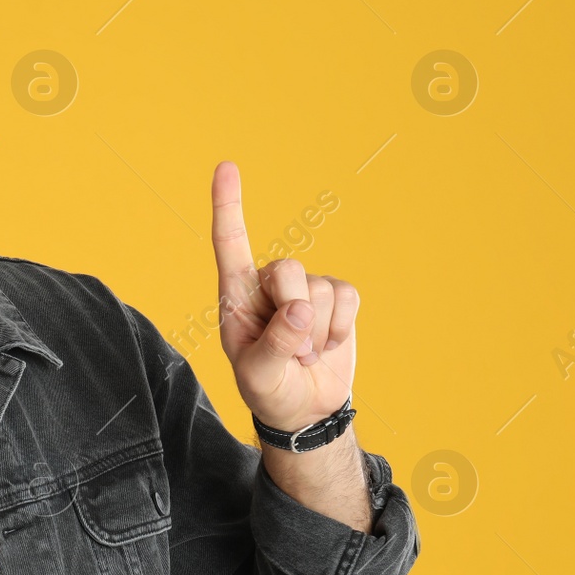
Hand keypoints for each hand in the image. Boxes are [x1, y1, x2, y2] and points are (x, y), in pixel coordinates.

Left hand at [210, 161, 356, 431]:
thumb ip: (274, 344)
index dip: (228, 204)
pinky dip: (340, 329)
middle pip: (289, 269)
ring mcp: (305, 288)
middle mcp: (269, 283)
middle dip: (295, 315)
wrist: (304, 408)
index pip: (230, 243)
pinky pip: (348, 298)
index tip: (226, 166)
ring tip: (303, 353)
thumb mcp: (258, 375)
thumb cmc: (268, 389)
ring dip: (317, 333)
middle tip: (289, 351)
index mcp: (237, 295)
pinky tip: (325, 345)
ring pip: (321, 289)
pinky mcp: (336, 298)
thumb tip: (300, 309)